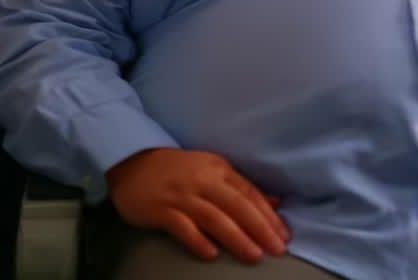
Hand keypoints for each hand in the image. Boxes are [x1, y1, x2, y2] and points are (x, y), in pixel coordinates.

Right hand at [106, 147, 290, 262]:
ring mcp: (181, 195)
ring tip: (253, 256)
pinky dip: (198, 240)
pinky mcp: (160, 210)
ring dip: (236, 238)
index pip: (249, 193)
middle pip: (237, 206)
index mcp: (218, 169)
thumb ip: (242, 188)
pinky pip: (182, 227)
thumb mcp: (213, 170)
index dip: (268, 215)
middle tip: (277, 249)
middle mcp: (203, 180)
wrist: (133, 161)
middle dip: (260, 228)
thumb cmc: (179, 170)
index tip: (284, 235)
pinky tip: (211, 255)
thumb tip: (275, 203)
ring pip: (214, 218)